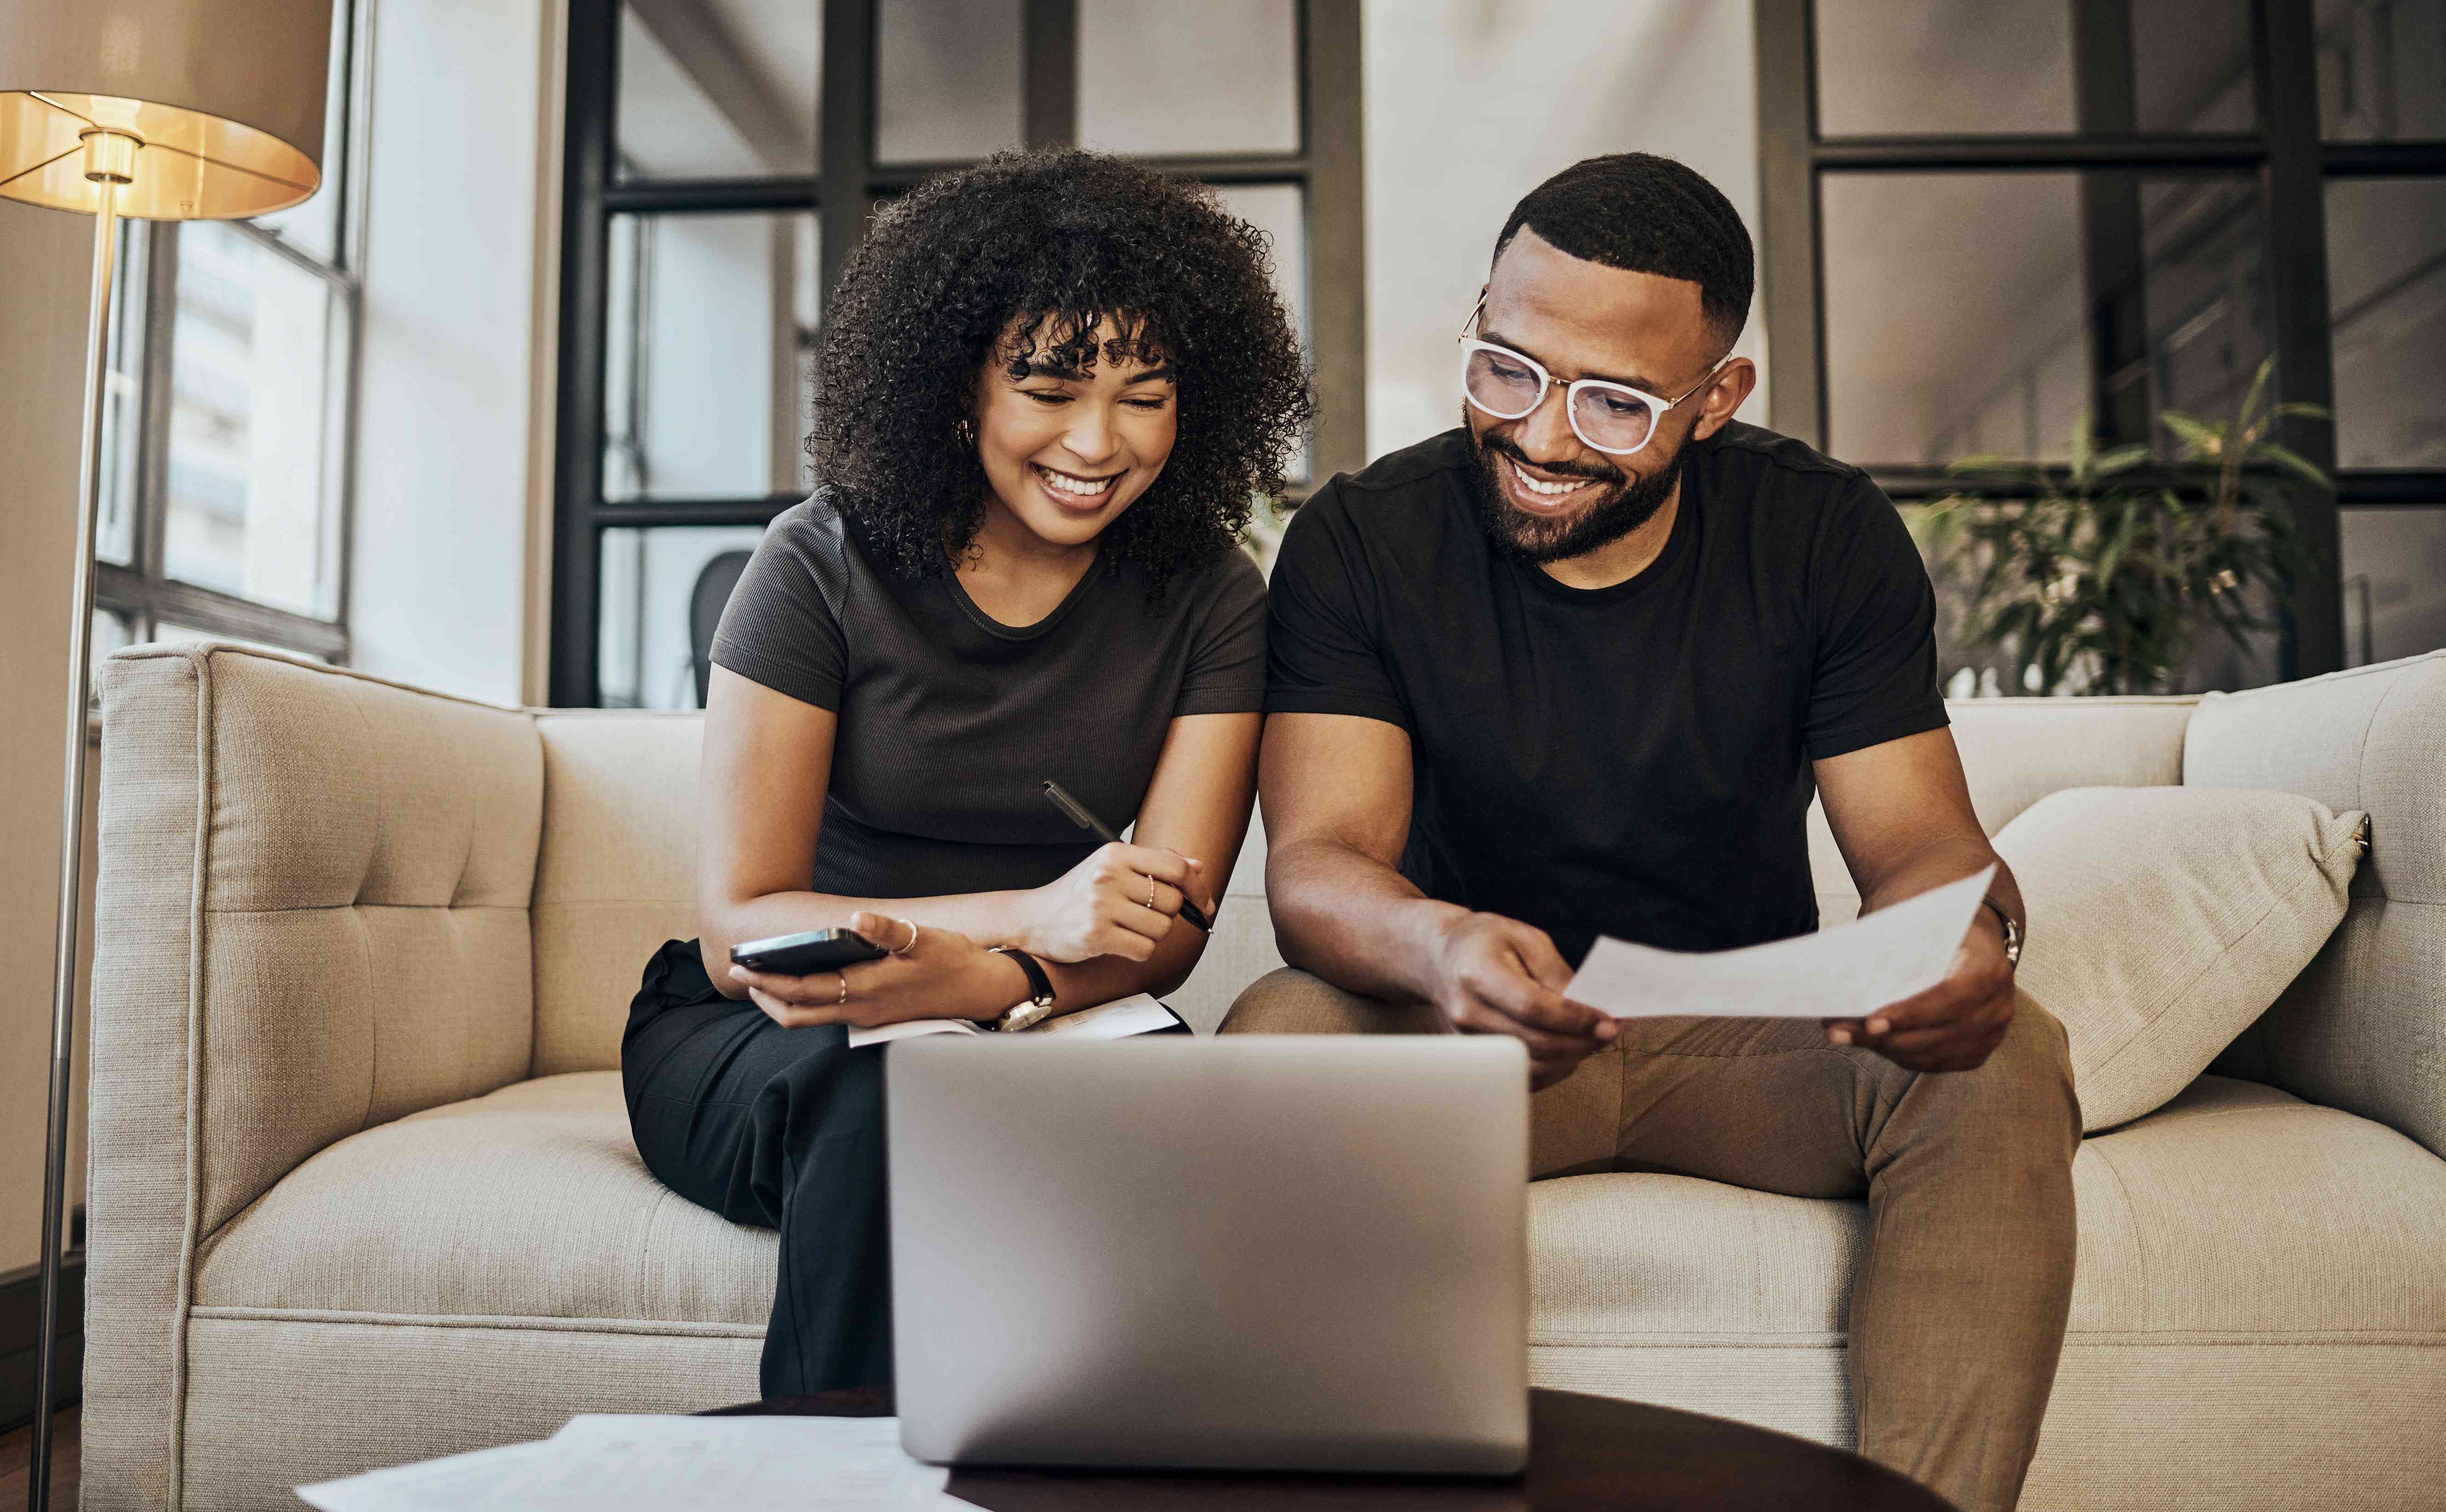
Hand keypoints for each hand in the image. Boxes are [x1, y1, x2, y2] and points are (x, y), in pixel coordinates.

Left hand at [729, 910, 1024, 1029]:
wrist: (981, 989)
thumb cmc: (952, 961)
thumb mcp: (922, 938)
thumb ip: (887, 929)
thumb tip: (856, 918)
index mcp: (866, 990)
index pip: (803, 991)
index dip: (769, 981)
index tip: (743, 967)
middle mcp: (860, 1011)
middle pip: (796, 1015)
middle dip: (765, 996)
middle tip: (741, 974)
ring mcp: (866, 1017)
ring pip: (811, 1018)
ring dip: (782, 1001)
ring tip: (763, 979)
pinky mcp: (874, 1016)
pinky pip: (827, 1015)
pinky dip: (805, 1001)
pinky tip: (804, 980)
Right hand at [1014, 842, 1204, 963]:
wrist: (1034, 919)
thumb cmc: (1079, 894)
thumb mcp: (1112, 868)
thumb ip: (1155, 865)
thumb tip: (1198, 866)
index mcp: (1116, 854)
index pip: (1175, 867)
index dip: (1198, 888)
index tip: (1204, 904)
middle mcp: (1108, 876)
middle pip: (1172, 901)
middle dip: (1166, 915)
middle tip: (1142, 917)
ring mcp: (1101, 906)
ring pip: (1162, 928)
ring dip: (1152, 935)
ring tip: (1127, 929)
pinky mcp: (1095, 935)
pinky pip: (1144, 950)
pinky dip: (1139, 952)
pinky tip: (1120, 944)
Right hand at [1428, 912, 1616, 1090]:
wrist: (1440, 959)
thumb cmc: (1486, 942)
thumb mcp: (1527, 939)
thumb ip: (1558, 973)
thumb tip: (1592, 1008)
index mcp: (1478, 973)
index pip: (1532, 1007)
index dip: (1575, 1019)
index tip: (1608, 1022)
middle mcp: (1467, 1012)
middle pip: (1533, 1043)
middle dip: (1581, 1042)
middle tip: (1609, 1032)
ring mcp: (1467, 1040)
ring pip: (1530, 1066)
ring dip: (1570, 1059)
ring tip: (1591, 1040)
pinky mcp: (1474, 1057)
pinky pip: (1520, 1076)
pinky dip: (1552, 1069)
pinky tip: (1569, 1051)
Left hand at [1823, 909, 2015, 1070]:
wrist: (1972, 938)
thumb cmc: (1939, 928)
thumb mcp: (1922, 924)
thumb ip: (1898, 947)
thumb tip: (1850, 973)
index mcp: (1989, 968)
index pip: (1951, 999)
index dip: (1911, 1014)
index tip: (1871, 1022)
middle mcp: (1997, 1006)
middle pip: (1938, 1034)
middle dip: (1883, 1037)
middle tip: (1837, 1031)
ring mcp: (1991, 1033)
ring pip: (1932, 1054)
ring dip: (1883, 1048)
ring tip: (1843, 1035)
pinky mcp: (1977, 1052)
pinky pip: (1934, 1062)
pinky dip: (1899, 1054)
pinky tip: (1870, 1042)